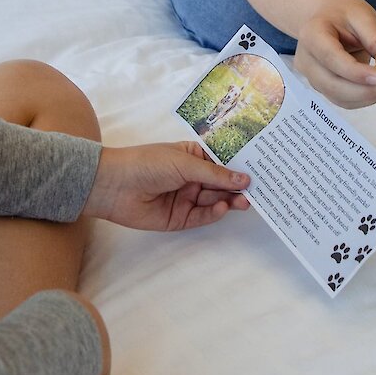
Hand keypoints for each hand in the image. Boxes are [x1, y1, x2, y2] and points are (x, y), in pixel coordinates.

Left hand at [84, 142, 249, 230]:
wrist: (114, 186)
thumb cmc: (148, 163)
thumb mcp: (184, 163)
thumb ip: (214, 174)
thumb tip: (244, 178)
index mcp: (193, 157)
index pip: (221, 163)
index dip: (239, 167)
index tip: (262, 171)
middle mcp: (192, 177)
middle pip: (220, 184)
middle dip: (237, 187)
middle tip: (256, 192)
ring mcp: (186, 198)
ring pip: (213, 201)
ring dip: (228, 201)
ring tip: (243, 202)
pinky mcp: (179, 218)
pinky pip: (201, 216)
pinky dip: (213, 213)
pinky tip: (222, 207)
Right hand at [294, 0, 375, 108]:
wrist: (326, 18)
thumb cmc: (342, 14)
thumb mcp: (361, 15)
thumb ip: (374, 35)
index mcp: (312, 35)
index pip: (331, 58)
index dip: (355, 72)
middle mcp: (307, 60)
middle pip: (333, 84)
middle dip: (366, 90)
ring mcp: (312, 77)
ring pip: (339, 97)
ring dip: (369, 97)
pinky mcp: (322, 87)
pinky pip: (344, 100)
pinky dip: (365, 98)